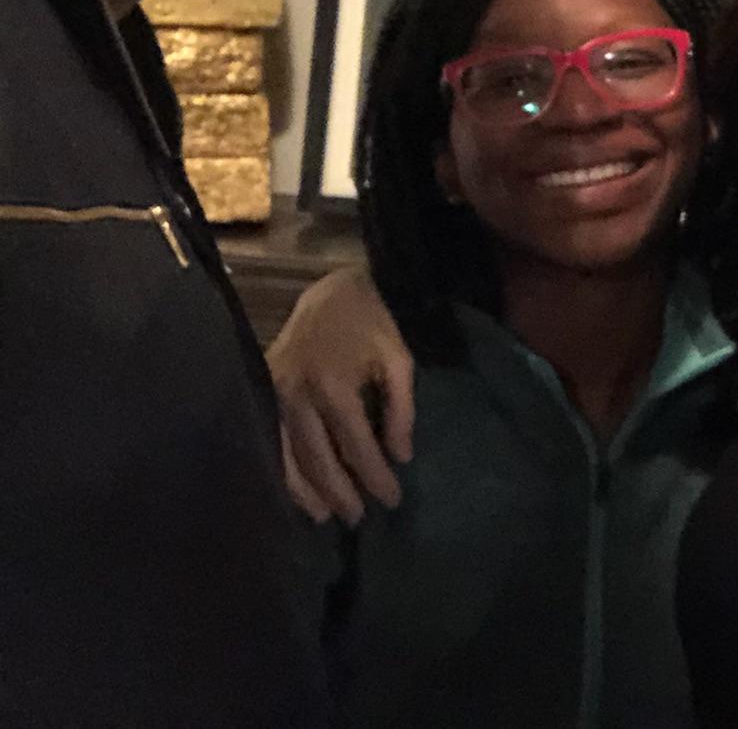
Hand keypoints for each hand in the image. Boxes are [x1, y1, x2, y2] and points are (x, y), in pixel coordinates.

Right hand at [267, 265, 415, 524]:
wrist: (330, 291)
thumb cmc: (371, 324)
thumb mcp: (398, 359)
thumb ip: (401, 409)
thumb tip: (402, 456)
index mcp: (334, 384)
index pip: (355, 443)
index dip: (374, 475)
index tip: (392, 499)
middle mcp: (297, 393)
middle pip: (317, 456)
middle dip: (339, 491)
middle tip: (358, 519)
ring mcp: (274, 393)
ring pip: (287, 455)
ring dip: (306, 490)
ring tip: (326, 516)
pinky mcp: (262, 391)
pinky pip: (270, 439)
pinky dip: (281, 469)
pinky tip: (295, 491)